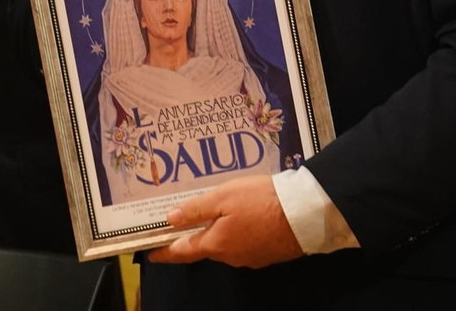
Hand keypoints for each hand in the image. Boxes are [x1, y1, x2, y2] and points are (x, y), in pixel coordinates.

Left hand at [145, 175, 304, 268]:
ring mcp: (250, 258)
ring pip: (226, 246)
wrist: (305, 215)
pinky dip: (238, 234)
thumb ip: (196, 210)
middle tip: (185, 220)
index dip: (164, 252)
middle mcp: (230, 257)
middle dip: (194, 236)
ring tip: (219, 213)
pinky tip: (244, 219)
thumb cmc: (261, 201)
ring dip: (219, 233)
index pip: (182, 252)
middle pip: (205, 247)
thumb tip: (170, 220)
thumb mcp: (224, 196)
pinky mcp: (267, 255)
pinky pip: (244, 244)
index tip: (151, 253)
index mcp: (215, 244)